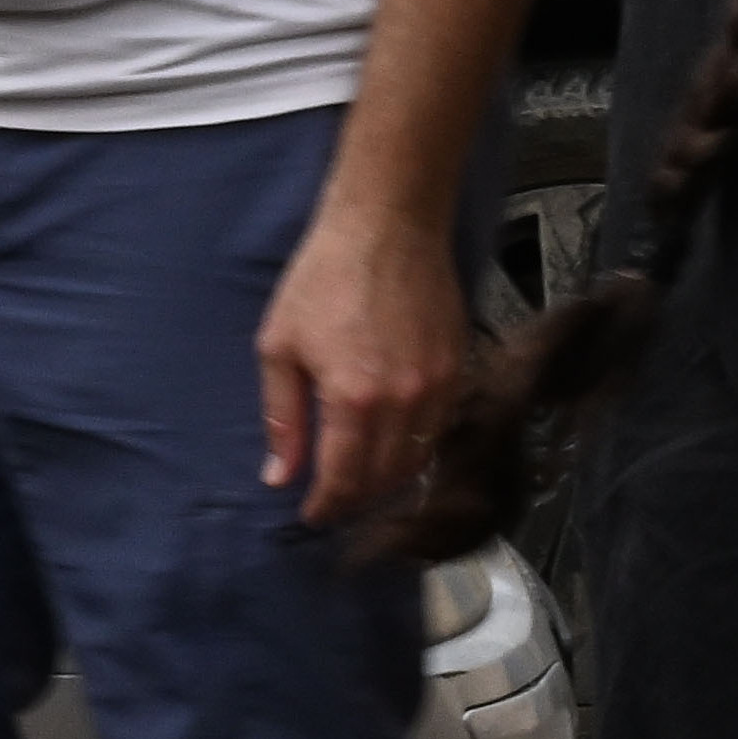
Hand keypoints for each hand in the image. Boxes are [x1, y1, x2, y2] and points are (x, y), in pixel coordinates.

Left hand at [254, 195, 469, 527]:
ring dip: (388, 479)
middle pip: (384, 479)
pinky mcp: (458, 368)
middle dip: (356, 499)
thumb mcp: (279, 346)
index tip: (312, 514)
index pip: (343, 479)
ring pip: (417, 460)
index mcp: (352, 398)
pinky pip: (439, 428)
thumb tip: (279, 474)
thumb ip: (282, 418)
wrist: (387, 224)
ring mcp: (437, 386)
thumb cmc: (326, 275)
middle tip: (333, 500)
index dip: (326, 506)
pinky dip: (416, 446)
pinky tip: (393, 442)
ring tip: (362, 479)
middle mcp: (402, 401)